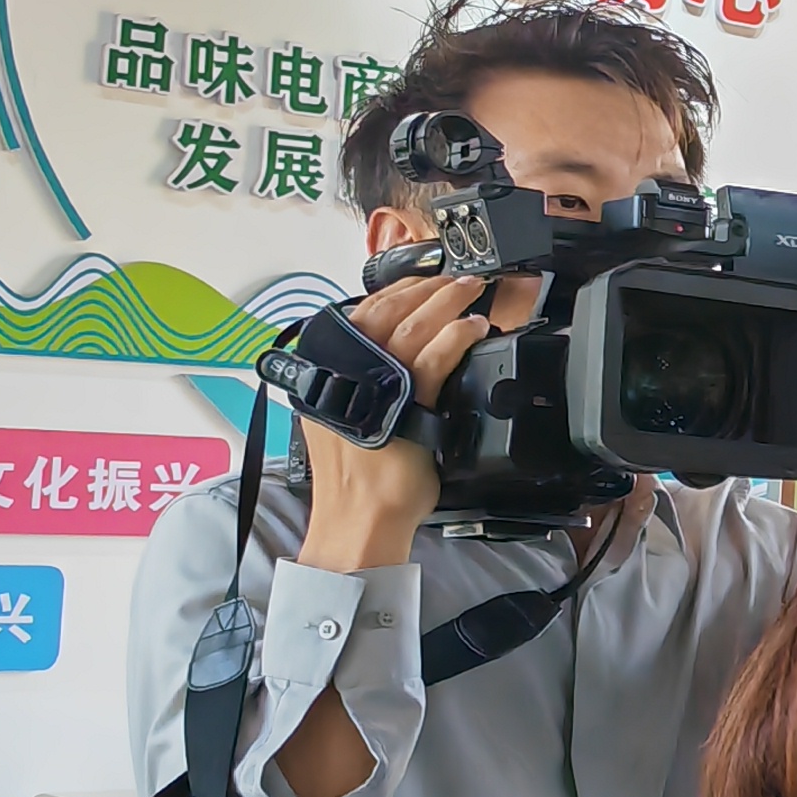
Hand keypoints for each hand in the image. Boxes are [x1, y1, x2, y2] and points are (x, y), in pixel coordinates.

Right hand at [294, 271, 497, 571]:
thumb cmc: (357, 474)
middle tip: (455, 279)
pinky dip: (457, 335)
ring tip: (469, 291)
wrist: (359, 517)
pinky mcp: (407, 406)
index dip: (396, 291)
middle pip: (387, 313)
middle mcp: (343, 372)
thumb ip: (358, 380)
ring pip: (413, 328)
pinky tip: (473, 326)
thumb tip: (389, 353)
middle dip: (425, 289)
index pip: (361, 314)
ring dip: (446, 302)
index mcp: (324, 371)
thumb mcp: (344, 415)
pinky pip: (434, 358)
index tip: (422, 278)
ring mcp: (373, 387)